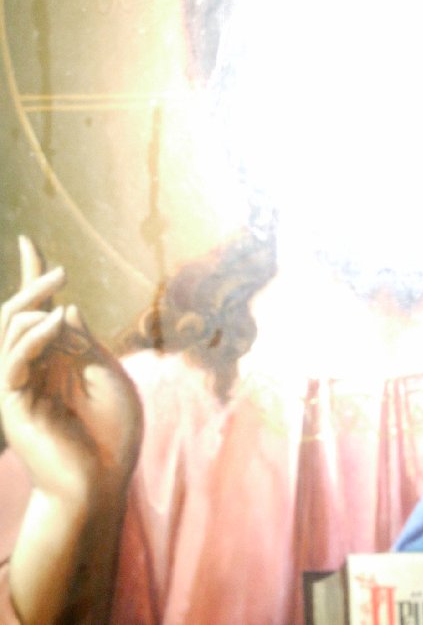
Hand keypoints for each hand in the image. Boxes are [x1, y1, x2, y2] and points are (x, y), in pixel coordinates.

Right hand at [0, 236, 142, 501]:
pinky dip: (34, 337)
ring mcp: (19, 385)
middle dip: (33, 285)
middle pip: (18, 314)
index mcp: (56, 357)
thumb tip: (64, 308)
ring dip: (34, 307)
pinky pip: (13, 361)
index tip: (27, 242)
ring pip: (11, 331)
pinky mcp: (14, 403)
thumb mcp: (105, 375)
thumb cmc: (111, 432)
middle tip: (61, 270)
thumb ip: (83, 342)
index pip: (39, 310)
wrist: (102, 480)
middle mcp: (33, 367)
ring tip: (61, 298)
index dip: (32, 276)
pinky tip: (57, 323)